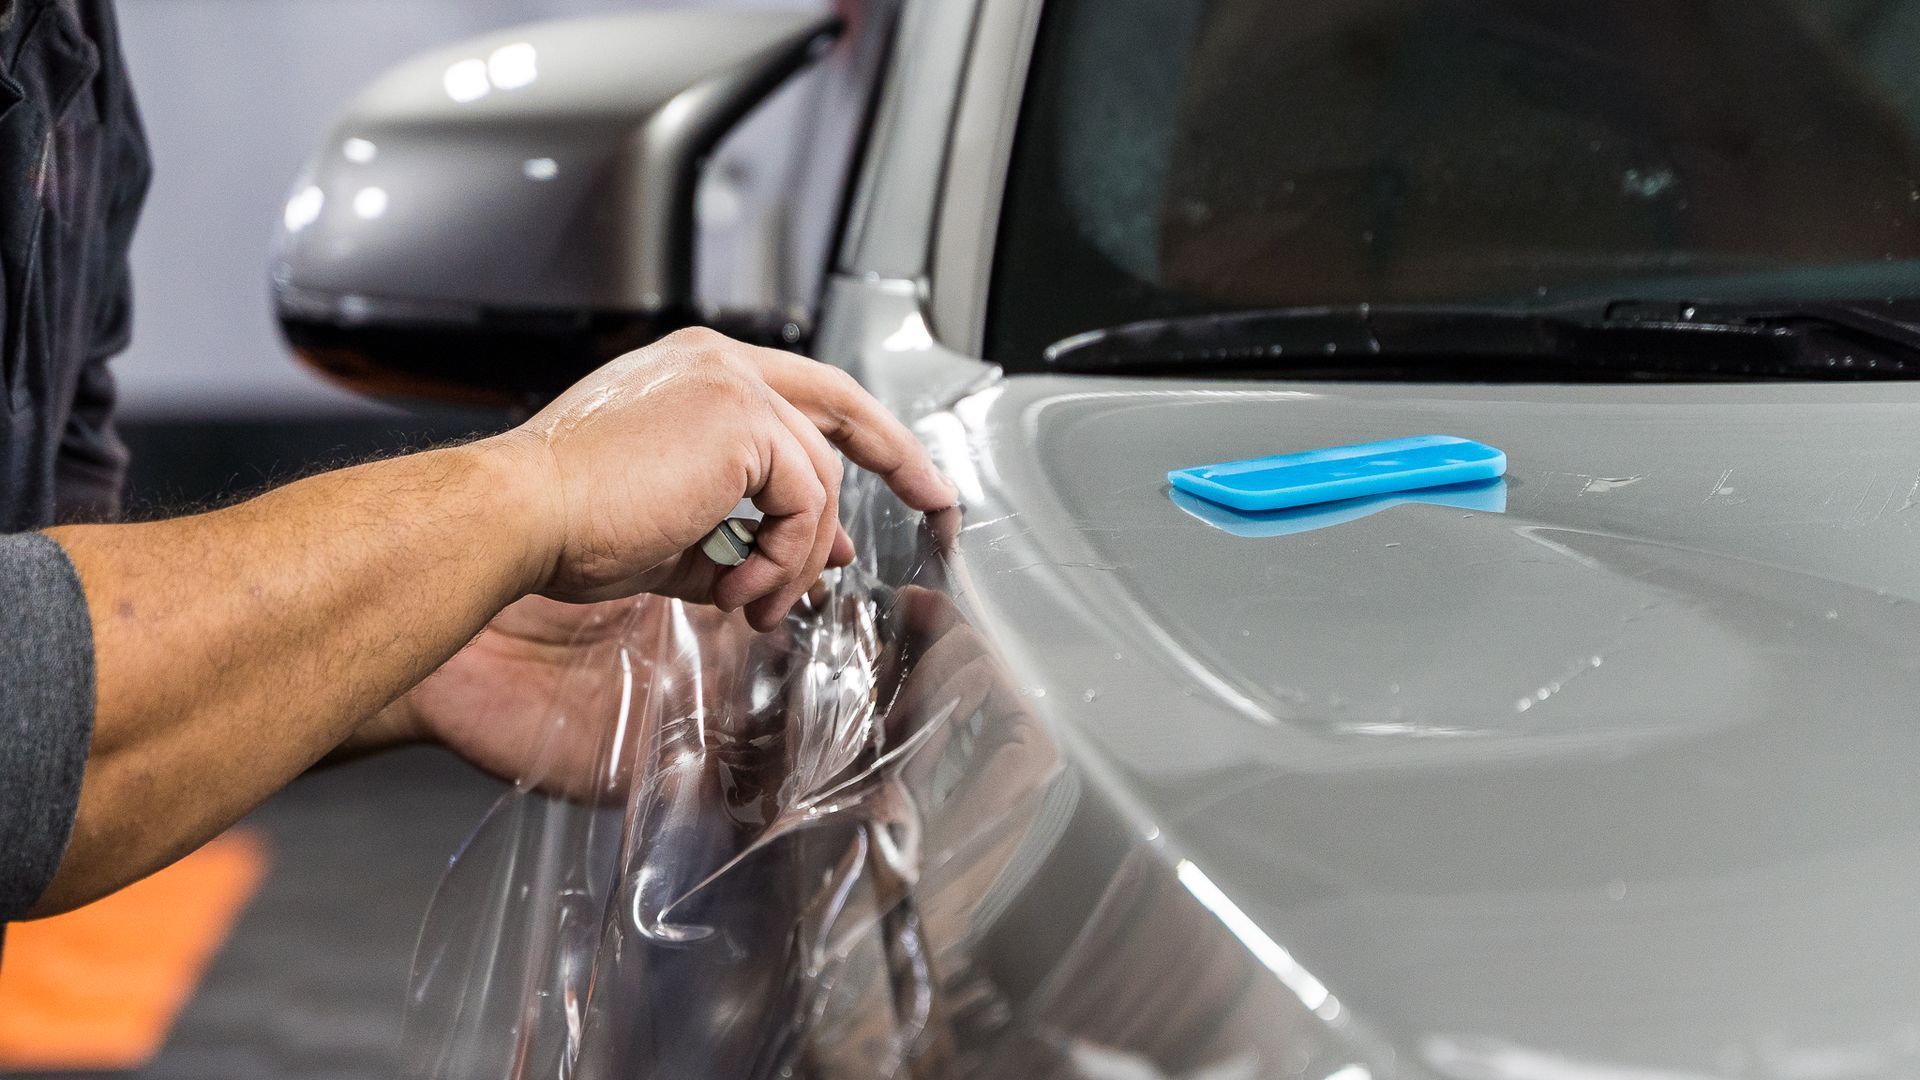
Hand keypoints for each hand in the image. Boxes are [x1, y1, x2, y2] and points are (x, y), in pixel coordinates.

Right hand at [492, 328, 956, 628]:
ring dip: (797, 559)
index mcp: (694, 375)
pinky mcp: (743, 420)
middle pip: (840, 403)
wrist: (519, 518)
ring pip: (819, 479)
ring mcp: (732, 385)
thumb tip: (815, 560)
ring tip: (755, 606)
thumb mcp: (674, 533)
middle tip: (936, 503)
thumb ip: (744, 535)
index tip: (899, 477)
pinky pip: (805, 503)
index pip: (801, 394)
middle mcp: (717, 363)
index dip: (857, 436)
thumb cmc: (566, 525)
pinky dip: (785, 559)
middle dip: (897, 456)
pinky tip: (740, 593)